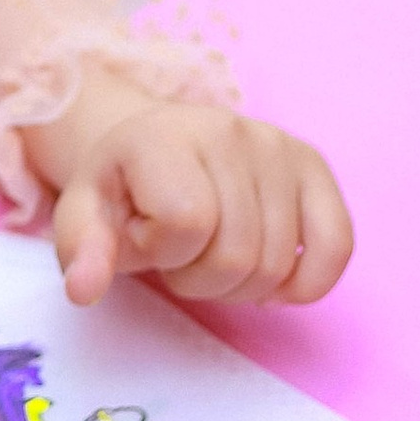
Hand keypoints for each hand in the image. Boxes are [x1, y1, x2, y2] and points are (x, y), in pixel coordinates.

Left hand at [24, 66, 352, 310]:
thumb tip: (84, 290)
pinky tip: (274, 283)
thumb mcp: (84, 214)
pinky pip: (337, 244)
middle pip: (237, 255)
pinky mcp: (314, 166)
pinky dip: (307, 282)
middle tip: (179, 256)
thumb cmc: (123, 188)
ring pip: (279, 264)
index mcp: (163, 136)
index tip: (144, 236)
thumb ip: (82, 251)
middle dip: (199, 279)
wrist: (157, 146)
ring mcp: (277, 146)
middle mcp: (228, 130)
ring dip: (241, 285)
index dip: (161, 252)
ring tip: (211, 254)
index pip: (186, 224)